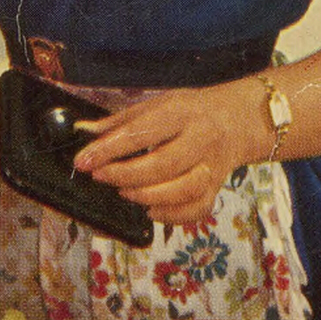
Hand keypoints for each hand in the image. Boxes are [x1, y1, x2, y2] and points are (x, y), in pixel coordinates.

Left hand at [71, 78, 272, 225]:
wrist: (237, 119)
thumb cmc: (190, 112)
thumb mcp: (158, 104)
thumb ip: (121, 121)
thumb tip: (84, 131)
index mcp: (181, 113)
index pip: (141, 132)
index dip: (109, 148)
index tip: (84, 160)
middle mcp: (200, 139)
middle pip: (163, 164)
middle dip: (125, 174)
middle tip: (100, 176)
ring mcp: (212, 165)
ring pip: (183, 189)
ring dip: (148, 196)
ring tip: (125, 192)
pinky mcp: (217, 187)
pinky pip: (197, 209)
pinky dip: (172, 215)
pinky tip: (151, 210)